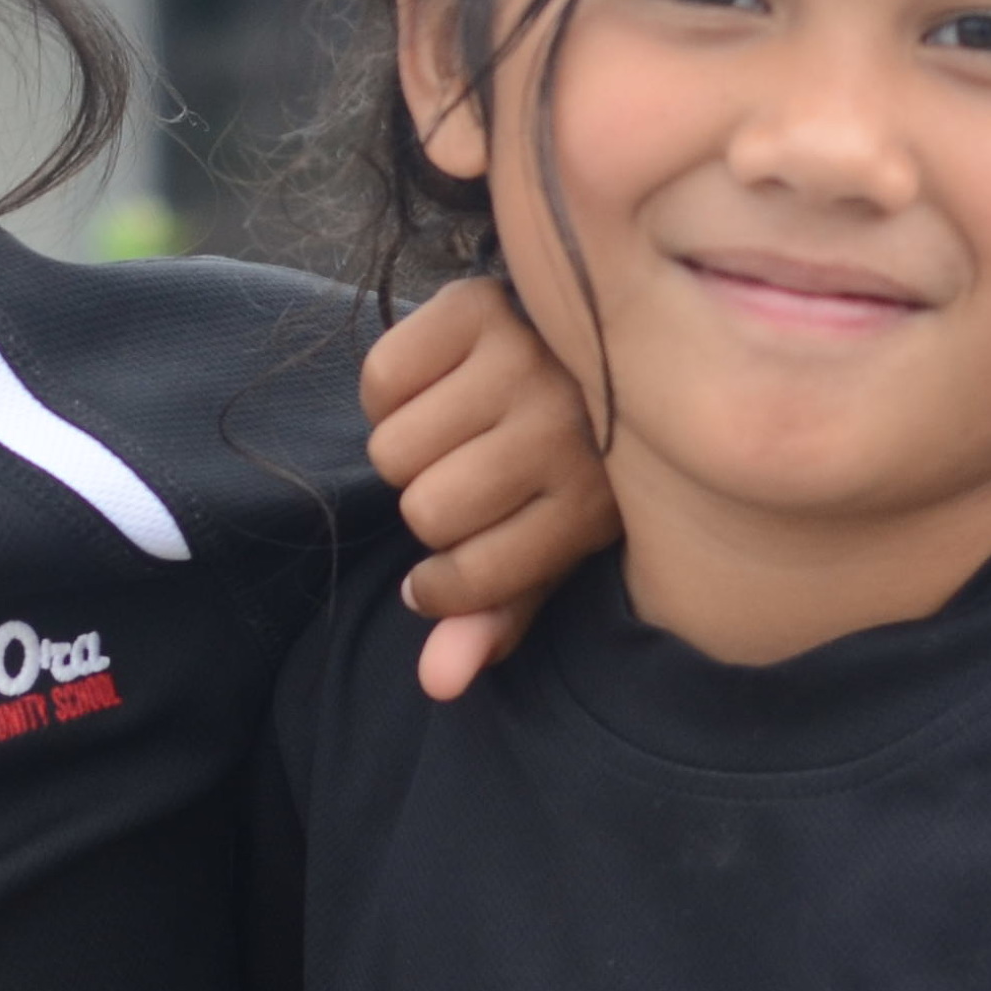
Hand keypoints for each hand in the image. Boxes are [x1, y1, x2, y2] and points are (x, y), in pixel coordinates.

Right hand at [362, 276, 613, 699]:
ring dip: (410, 449)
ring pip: (393, 450)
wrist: (610, 342)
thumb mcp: (549, 552)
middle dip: (431, 508)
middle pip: (424, 511)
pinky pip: (380, 378)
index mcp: (591, 502)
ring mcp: (523, 360)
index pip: (470, 577)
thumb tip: (436, 684)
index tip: (446, 576)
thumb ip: (494, 619)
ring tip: (456, 431)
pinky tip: (440, 385)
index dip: (441, 588)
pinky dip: (392, 391)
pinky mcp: (478, 306)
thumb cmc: (572, 464)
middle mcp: (563, 428)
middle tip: (467, 482)